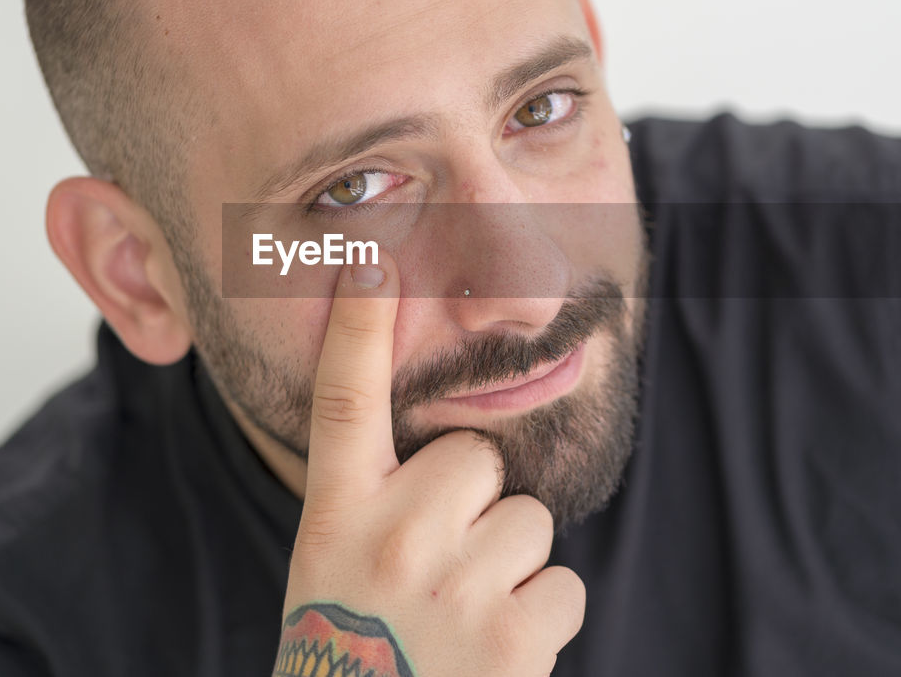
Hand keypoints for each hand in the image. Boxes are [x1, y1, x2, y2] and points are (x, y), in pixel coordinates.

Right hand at [274, 253, 584, 676]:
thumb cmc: (353, 651)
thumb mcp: (334, 565)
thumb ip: (379, 502)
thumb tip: (459, 454)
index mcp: (337, 518)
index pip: (343, 404)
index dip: (357, 328)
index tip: (369, 263)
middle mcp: (391, 540)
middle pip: (476, 459)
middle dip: (473, 505)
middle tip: (437, 571)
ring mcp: (453, 589)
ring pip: (530, 522)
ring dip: (511, 567)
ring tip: (462, 619)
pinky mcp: (513, 638)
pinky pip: (566, 586)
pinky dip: (542, 620)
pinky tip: (495, 652)